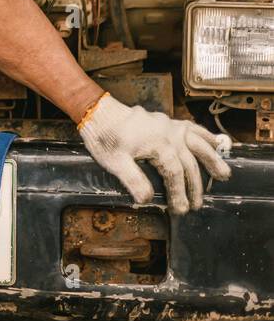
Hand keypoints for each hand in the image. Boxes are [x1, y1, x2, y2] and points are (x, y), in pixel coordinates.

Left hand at [78, 92, 231, 214]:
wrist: (96, 111)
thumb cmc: (104, 136)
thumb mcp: (114, 162)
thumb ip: (133, 180)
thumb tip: (146, 200)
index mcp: (159, 145)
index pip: (175, 175)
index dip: (179, 194)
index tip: (180, 210)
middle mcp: (170, 134)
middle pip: (189, 163)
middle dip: (195, 186)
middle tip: (197, 205)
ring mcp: (169, 125)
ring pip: (198, 143)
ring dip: (212, 159)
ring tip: (224, 175)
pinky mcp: (165, 121)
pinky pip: (191, 128)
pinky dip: (205, 136)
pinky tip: (215, 142)